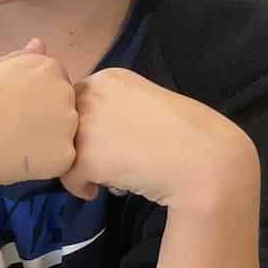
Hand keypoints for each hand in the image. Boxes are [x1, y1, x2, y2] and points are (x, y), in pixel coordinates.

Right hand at [0, 39, 77, 193]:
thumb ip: (19, 60)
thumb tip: (40, 44)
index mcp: (45, 66)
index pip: (52, 82)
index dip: (28, 98)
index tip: (6, 108)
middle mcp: (63, 89)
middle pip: (62, 106)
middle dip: (42, 117)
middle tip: (8, 128)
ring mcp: (68, 123)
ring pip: (63, 134)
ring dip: (44, 141)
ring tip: (10, 145)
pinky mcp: (65, 154)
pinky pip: (59, 160)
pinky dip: (43, 164)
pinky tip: (16, 161)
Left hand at [60, 69, 257, 207]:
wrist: (205, 161)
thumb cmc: (184, 134)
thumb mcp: (144, 103)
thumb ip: (112, 107)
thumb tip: (82, 130)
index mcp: (109, 77)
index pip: (75, 102)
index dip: (86, 126)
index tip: (109, 141)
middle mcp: (92, 95)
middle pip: (63, 125)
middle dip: (79, 145)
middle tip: (109, 160)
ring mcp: (86, 125)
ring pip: (62, 151)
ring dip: (81, 166)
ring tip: (109, 174)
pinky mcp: (86, 157)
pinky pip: (68, 177)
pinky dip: (82, 188)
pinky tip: (103, 189)